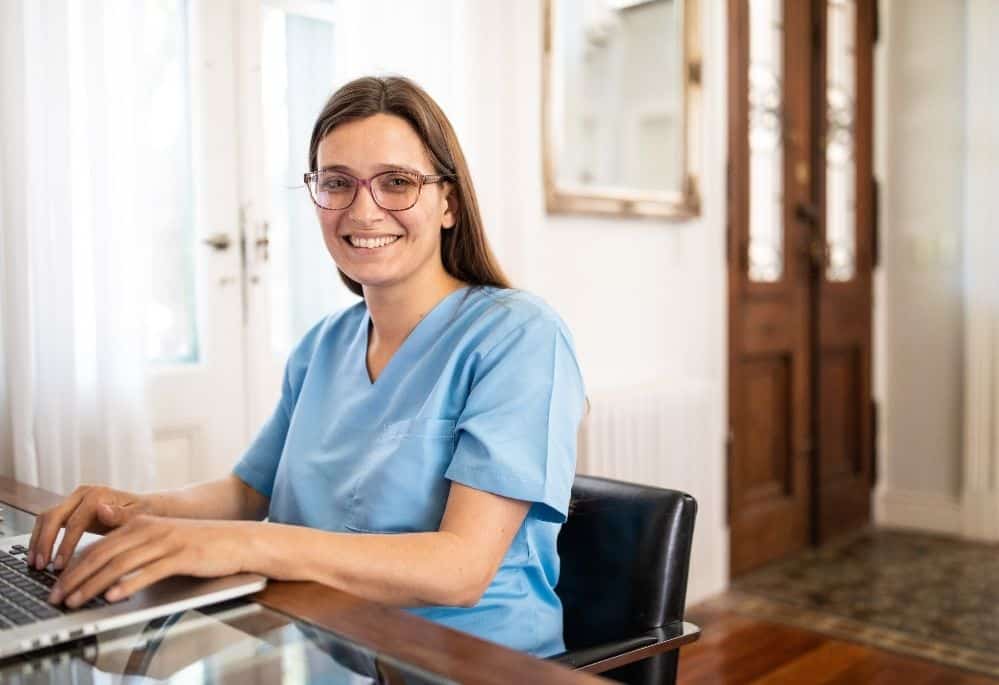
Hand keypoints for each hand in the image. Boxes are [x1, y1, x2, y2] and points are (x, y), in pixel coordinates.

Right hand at [28, 485, 151, 570]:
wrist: (146, 507)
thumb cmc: (145, 514)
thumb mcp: (139, 516)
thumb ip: (121, 516)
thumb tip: (101, 511)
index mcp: (99, 495)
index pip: (75, 521)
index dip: (65, 544)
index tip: (59, 565)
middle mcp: (83, 493)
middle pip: (54, 516)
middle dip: (44, 542)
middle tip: (40, 566)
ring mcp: (74, 499)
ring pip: (46, 517)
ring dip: (37, 541)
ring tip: (34, 564)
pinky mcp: (69, 508)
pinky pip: (48, 521)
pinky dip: (40, 538)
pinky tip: (38, 556)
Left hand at [47, 516, 249, 607]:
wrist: (239, 540)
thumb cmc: (200, 544)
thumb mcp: (162, 540)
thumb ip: (133, 546)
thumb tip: (103, 564)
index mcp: (141, 524)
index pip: (99, 546)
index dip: (74, 566)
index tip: (58, 585)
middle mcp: (150, 529)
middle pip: (104, 554)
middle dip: (76, 577)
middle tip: (58, 596)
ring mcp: (167, 542)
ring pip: (121, 564)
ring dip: (94, 584)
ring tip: (77, 600)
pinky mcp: (182, 555)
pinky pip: (150, 571)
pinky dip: (129, 584)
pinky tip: (114, 596)